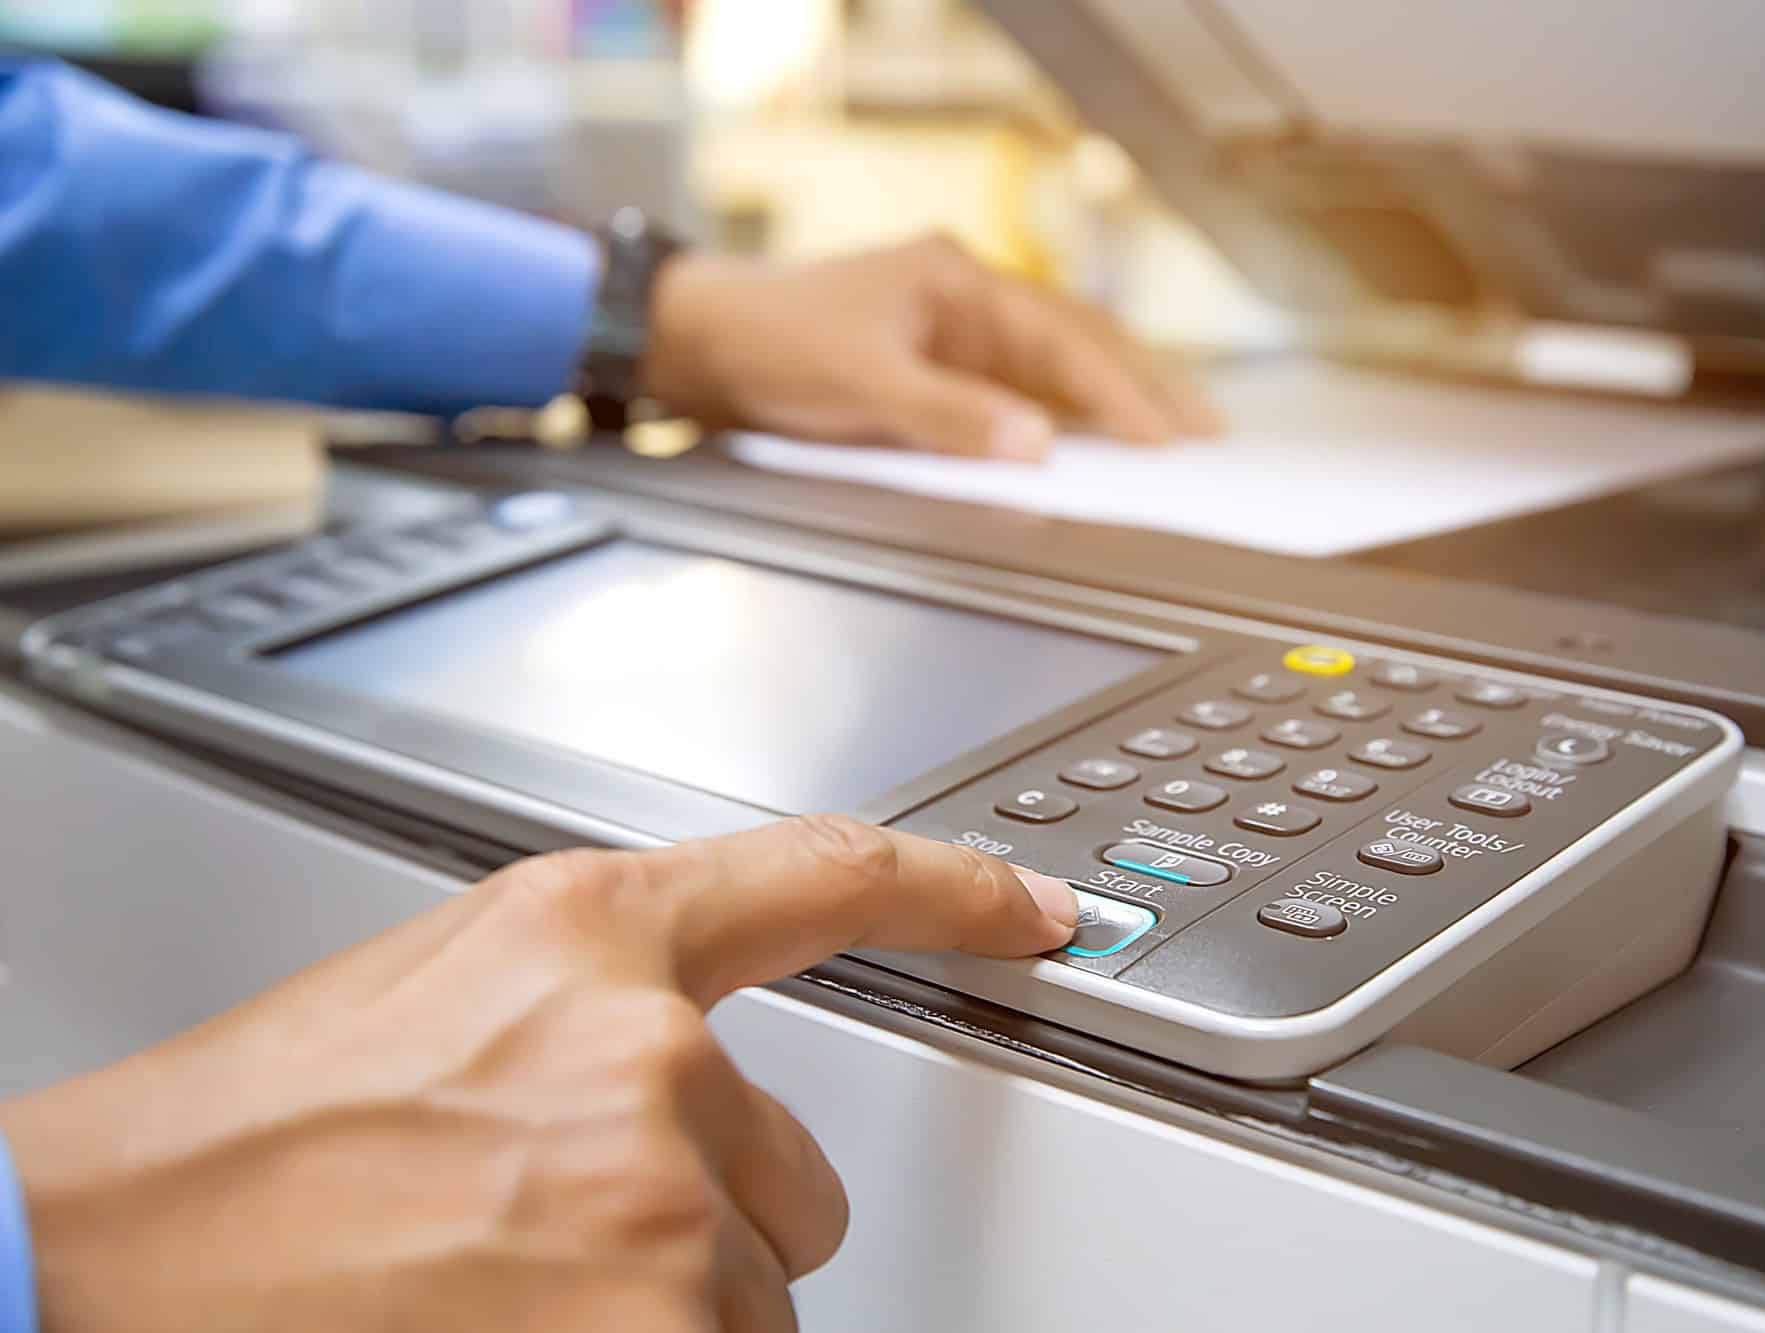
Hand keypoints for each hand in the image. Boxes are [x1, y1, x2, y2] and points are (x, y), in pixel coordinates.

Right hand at [0, 817, 1076, 1331]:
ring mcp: (657, 1202)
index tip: (1040, 910)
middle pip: (793, 1184)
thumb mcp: (444, 1002)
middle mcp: (645, 1053)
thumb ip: (594, 1015)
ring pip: (754, 1303)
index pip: (827, 876)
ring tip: (501, 1294)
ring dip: (664, 1320)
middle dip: (702, 1230)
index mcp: (585, 932)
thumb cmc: (252, 1144)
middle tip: (538, 1243)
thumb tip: (692, 1085)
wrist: (104, 1260)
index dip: (955, 890)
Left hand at [642, 235, 1222, 459]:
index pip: (1063, 341)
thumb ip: (953, 416)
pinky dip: (1063, 413)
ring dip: (1112, 399)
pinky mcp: (938, 362)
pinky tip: (1090, 442)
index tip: (1164, 439)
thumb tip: (1039, 444)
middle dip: (1144, 386)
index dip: (1119, 394)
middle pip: (1079, 340)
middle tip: (1206, 431)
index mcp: (958, 282)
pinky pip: (1020, 386)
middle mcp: (966, 298)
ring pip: (1056, 362)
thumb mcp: (864, 384)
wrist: (702, 342)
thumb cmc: (773, 345)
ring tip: (1172, 435)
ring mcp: (955, 328)